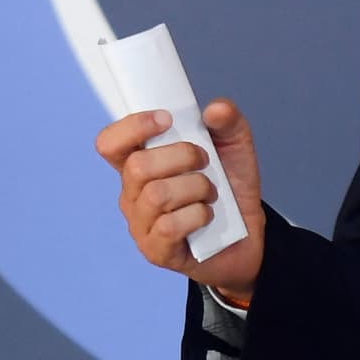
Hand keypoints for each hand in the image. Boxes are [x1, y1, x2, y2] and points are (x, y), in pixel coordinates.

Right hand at [95, 98, 265, 301]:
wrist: (248, 235)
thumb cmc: (230, 189)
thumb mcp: (235, 148)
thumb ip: (228, 122)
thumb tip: (216, 109)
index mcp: (142, 164)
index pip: (111, 144)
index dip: (132, 127)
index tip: (166, 120)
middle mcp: (134, 194)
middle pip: (137, 166)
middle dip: (182, 156)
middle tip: (206, 162)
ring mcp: (142, 224)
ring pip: (156, 195)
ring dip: (196, 187)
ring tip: (211, 192)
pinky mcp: (156, 251)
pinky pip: (169, 226)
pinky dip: (198, 215)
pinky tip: (208, 216)